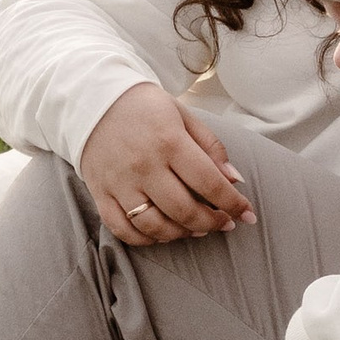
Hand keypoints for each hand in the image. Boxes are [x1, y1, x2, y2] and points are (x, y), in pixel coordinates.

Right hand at [81, 83, 253, 244]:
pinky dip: (145, 239)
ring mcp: (120, 183)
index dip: (233, 203)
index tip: (246, 214)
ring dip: (182, 234)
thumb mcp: (183, 115)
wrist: (92, 99)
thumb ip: (210, 146)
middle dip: (212, 223)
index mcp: (169, 141)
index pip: (209, 182)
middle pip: (184, 210)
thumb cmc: (145, 108)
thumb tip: (234, 180)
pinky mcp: (100, 194)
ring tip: (195, 229)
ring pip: (155, 225)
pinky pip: (123, 230)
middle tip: (223, 223)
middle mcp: (144, 165)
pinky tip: (162, 233)